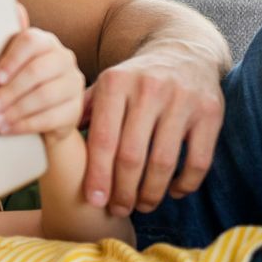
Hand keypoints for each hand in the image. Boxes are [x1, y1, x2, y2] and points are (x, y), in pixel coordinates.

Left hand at [0, 4, 85, 142]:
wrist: (41, 118)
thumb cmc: (16, 83)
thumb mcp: (9, 63)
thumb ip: (8, 40)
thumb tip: (15, 7)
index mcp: (45, 42)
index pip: (30, 42)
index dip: (11, 60)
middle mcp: (64, 59)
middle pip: (36, 72)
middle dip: (9, 91)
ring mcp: (73, 84)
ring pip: (44, 96)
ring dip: (14, 111)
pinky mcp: (75, 109)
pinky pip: (50, 118)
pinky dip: (24, 125)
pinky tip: (5, 129)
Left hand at [80, 54, 224, 215]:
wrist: (184, 52)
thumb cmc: (135, 79)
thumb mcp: (106, 84)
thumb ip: (80, 110)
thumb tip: (51, 137)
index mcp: (115, 83)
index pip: (103, 139)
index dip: (98, 175)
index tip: (95, 201)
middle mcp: (148, 89)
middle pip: (131, 155)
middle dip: (123, 191)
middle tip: (119, 209)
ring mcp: (182, 100)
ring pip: (163, 162)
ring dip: (151, 193)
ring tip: (143, 206)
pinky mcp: (211, 112)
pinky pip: (198, 160)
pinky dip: (185, 183)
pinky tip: (174, 192)